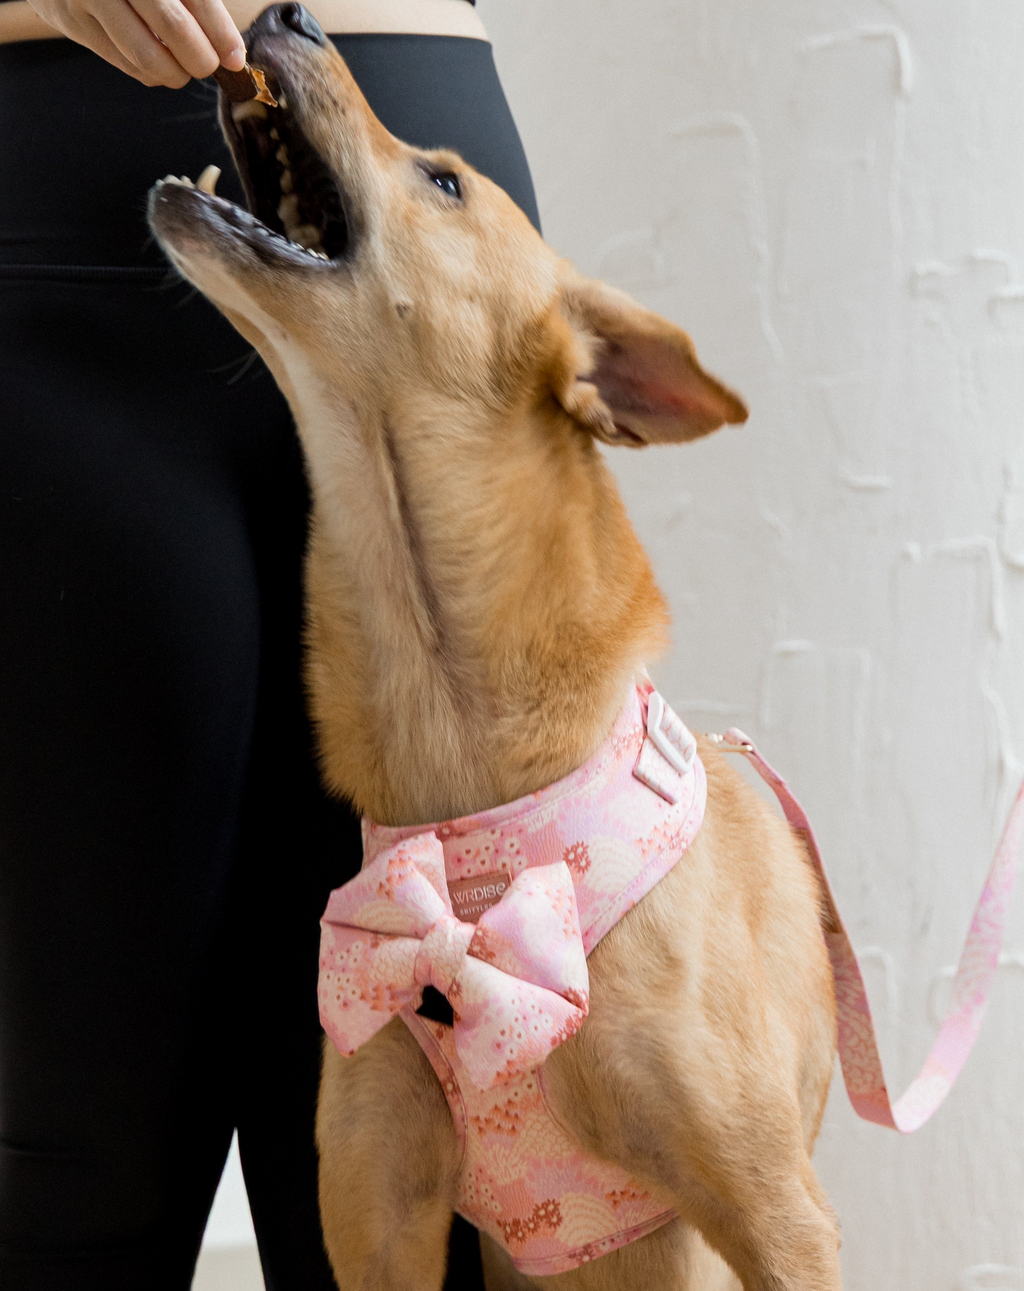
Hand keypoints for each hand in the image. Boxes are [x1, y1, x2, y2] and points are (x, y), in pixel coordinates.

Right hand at [26, 0, 245, 86]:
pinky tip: (156, 63)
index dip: (220, 32)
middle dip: (200, 58)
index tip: (235, 59)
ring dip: (175, 73)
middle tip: (206, 66)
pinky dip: (150, 73)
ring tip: (182, 68)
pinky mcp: (75, 23)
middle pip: (173, 26)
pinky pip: (125, 64)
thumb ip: (196, 4)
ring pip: (147, 55)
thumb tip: (231, 53)